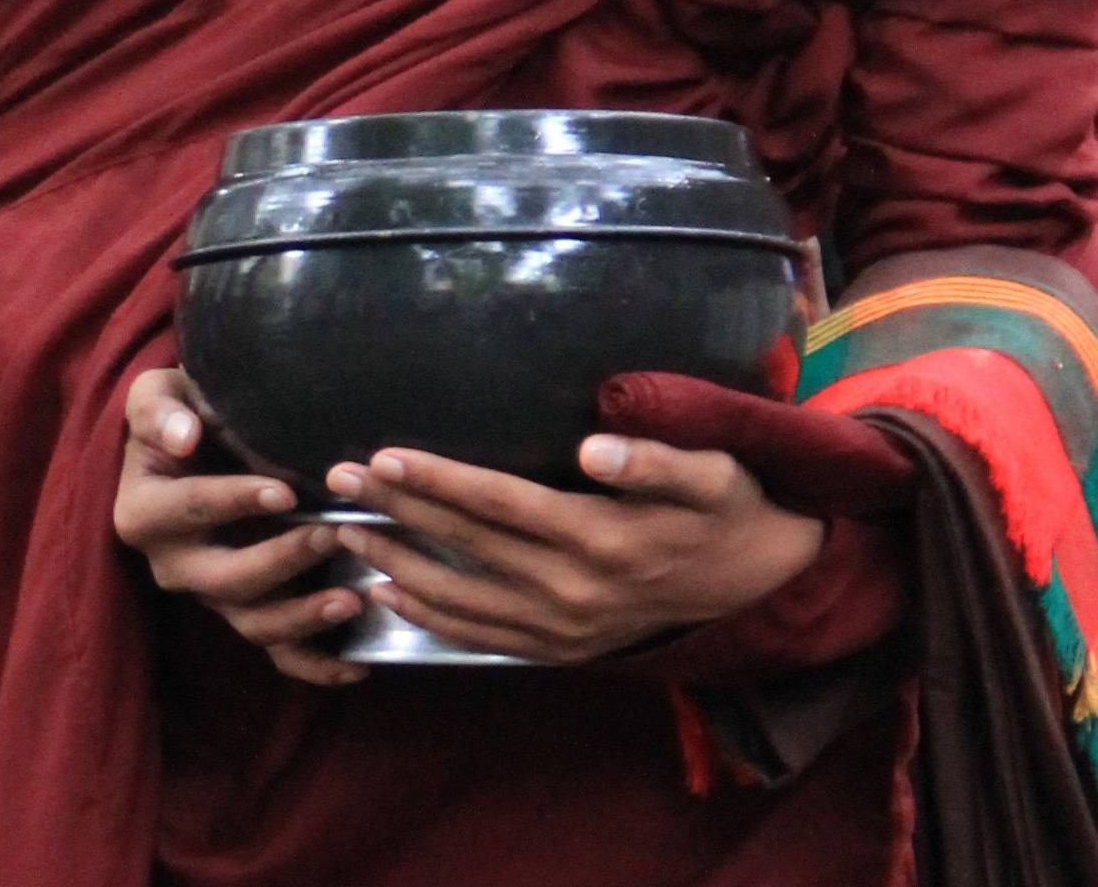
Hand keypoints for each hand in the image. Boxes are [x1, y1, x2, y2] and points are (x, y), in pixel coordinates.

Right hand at [112, 367, 365, 686]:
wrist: (196, 443)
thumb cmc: (182, 415)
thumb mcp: (157, 396)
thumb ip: (159, 412)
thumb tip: (183, 437)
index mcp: (144, 512)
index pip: (188, 509)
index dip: (234, 501)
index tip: (285, 492)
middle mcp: (173, 564)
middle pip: (223, 580)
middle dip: (279, 562)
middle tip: (331, 536)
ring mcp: (211, 595)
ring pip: (254, 624)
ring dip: (303, 617)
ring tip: (352, 599)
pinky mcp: (246, 613)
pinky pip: (278, 654)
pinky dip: (316, 666)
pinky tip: (357, 665)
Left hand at [327, 432, 825, 665]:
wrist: (761, 584)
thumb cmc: (728, 510)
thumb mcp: (712, 472)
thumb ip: (654, 460)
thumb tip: (595, 449)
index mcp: (599, 538)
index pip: (498, 503)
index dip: (437, 479)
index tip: (381, 455)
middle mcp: (573, 589)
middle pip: (465, 544)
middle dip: (396, 510)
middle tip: (336, 479)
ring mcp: (565, 626)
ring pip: (461, 597)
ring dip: (398, 564)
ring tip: (344, 533)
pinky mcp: (563, 648)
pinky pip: (484, 636)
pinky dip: (432, 617)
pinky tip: (390, 593)